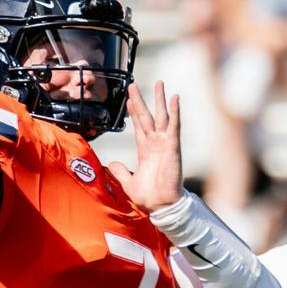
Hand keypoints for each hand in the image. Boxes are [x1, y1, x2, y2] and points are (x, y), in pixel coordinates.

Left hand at [108, 82, 184, 210]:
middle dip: (141, 100)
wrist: (161, 205)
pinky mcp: (173, 146)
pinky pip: (174, 125)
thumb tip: (111, 164)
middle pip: (147, 115)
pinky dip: (175, 111)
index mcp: (145, 150)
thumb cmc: (149, 196)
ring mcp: (165, 143)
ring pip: (161, 116)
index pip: (139, 126)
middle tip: (134, 83)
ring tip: (159, 82)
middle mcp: (155, 143)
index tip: (128, 99)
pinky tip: (174, 97)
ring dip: (160, 99)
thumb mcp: (128, 182)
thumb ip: (120, 172)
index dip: (133, 112)